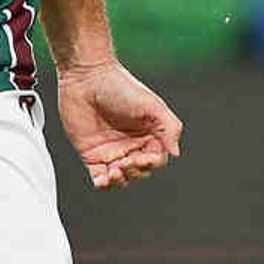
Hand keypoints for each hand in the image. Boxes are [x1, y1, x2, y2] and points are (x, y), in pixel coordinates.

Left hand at [56, 62, 182, 189]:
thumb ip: (169, 127)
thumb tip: (176, 153)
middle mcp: (132, 144)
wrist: (87, 79)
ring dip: (120, 181)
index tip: (142, 157)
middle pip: (140, 171)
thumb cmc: (121, 87)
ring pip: (121, 178)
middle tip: (125, 162)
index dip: (151, 163)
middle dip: (135, 172)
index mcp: (149, 133)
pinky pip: (99, 177)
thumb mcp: (152, 105)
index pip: (157, 159)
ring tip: (113, 172)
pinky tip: (103, 180)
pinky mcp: (91, 154)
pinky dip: (103, 184)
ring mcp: (111, 150)